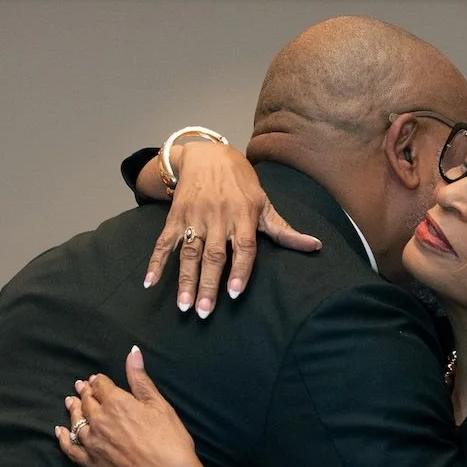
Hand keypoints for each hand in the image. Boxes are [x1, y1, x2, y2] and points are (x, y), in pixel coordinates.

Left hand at [55, 348, 225, 466]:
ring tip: (70, 402)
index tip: (96, 379)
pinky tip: (59, 431)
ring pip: (76, 422)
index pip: (101, 386)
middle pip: (87, 402)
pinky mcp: (92, 464)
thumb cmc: (170, 441)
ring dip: (73, 410)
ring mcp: (93, 443)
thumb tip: (132, 351)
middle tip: (80, 387)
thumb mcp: (160, 405)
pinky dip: (63, 438)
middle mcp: (100, 421)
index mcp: (117, 403)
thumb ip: (141, 379)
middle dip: (84, 392)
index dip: (98, 381)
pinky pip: (71, 448)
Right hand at [141, 141, 320, 314]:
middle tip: (205, 311)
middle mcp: (218, 217)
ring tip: (184, 305)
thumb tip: (315, 246)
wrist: (207, 154)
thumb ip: (284, 230)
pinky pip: (163, 242)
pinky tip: (150, 282)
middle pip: (213, 255)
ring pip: (189, 253)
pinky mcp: (175, 217)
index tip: (235, 292)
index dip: (240, 269)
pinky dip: (155, 262)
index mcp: (243, 215)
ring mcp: (194, 217)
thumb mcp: (264, 203)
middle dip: (208, 284)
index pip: (243, 246)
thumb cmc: (241, 183)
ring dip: (185, 280)